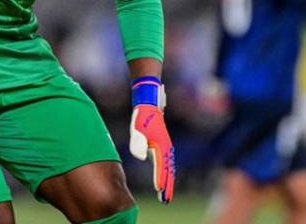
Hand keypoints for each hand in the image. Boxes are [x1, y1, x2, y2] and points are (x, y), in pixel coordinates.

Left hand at [129, 76, 174, 203]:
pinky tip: (164, 181)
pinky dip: (167, 174)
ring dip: (168, 182)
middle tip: (165, 200)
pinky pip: (167, 164)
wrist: (149, 106)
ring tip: (165, 195)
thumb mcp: (137, 129)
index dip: (160, 179)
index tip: (159, 191)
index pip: (161, 167)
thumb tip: (141, 157)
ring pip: (169, 168)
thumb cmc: (142, 118)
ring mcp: (166, 147)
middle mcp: (166, 148)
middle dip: (167, 186)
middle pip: (168, 171)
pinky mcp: (163, 146)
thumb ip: (138, 144)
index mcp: (161, 146)